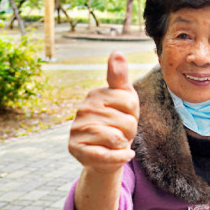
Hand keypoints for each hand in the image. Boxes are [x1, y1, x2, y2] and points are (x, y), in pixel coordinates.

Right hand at [68, 51, 139, 174]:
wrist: (107, 151)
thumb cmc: (118, 121)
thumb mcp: (124, 97)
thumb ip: (119, 76)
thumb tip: (116, 52)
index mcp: (95, 94)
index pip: (130, 101)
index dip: (134, 112)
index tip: (126, 114)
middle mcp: (83, 110)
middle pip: (126, 122)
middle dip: (130, 130)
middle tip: (121, 132)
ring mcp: (77, 130)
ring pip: (117, 138)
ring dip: (124, 144)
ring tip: (116, 142)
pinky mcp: (76, 149)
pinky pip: (106, 155)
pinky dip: (120, 157)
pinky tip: (124, 155)